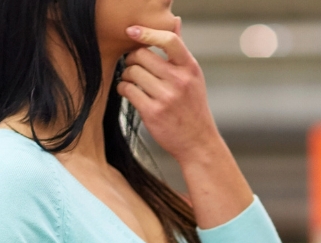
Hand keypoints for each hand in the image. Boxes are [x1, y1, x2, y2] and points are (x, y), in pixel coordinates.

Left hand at [119, 22, 219, 162]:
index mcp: (190, 68)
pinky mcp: (153, 112)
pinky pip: (127, 90)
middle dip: (132, 59)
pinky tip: (128, 91)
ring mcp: (166, 97)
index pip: (169, 40)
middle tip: (133, 65)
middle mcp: (179, 81)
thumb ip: (180, 51)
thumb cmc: (192, 107)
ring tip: (131, 80)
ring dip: (126, 75)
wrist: (198, 143)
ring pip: (132, 72)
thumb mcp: (193, 78)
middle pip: (142, 55)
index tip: (132, 31)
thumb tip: (175, 21)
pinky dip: (123, 88)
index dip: (147, 33)